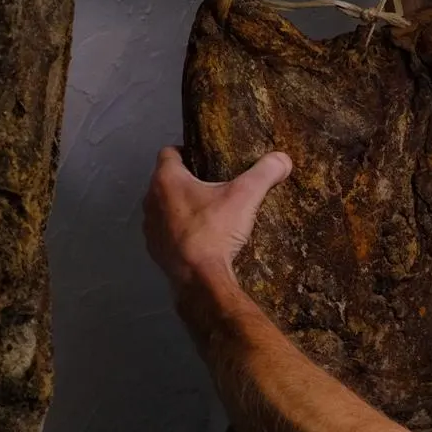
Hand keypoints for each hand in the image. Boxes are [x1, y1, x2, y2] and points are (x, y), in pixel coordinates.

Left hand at [143, 147, 292, 291]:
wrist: (199, 280)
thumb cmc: (214, 231)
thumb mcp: (245, 196)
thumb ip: (264, 173)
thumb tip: (282, 159)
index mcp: (166, 180)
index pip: (169, 152)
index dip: (186, 151)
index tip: (204, 158)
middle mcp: (151, 200)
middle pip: (165, 180)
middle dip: (186, 180)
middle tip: (212, 184)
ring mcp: (149, 227)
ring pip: (163, 207)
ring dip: (179, 206)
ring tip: (207, 212)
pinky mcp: (154, 250)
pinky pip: (165, 232)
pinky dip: (178, 230)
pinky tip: (199, 237)